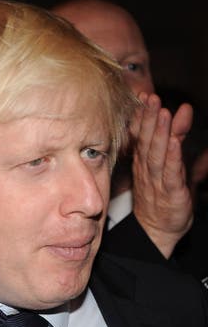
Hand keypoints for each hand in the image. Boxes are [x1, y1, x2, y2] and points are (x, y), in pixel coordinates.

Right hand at [129, 92, 193, 258]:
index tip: (145, 96)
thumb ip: (179, 134)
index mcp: (145, 161)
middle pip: (147, 142)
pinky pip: (169, 174)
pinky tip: (172, 143)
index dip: (143, 116)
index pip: (142, 136)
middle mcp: (148, 169)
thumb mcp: (172, 160)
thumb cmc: (162, 195)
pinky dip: (171, 157)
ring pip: (156, 155)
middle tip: (151, 99)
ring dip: (158, 134)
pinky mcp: (170, 193)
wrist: (157, 230)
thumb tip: (185, 110)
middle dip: (149, 119)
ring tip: (162, 113)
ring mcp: (157, 181)